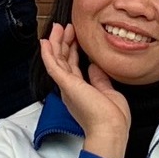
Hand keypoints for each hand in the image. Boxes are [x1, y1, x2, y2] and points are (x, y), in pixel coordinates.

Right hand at [37, 23, 128, 157]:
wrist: (110, 130)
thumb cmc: (113, 118)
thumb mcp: (108, 92)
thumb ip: (100, 79)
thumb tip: (94, 66)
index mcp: (80, 91)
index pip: (73, 67)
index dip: (73, 51)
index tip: (76, 37)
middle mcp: (70, 88)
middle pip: (63, 60)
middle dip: (63, 43)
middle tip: (64, 27)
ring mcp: (67, 86)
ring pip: (57, 60)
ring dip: (56, 42)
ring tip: (57, 27)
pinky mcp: (66, 84)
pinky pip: (53, 65)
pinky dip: (48, 53)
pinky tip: (45, 42)